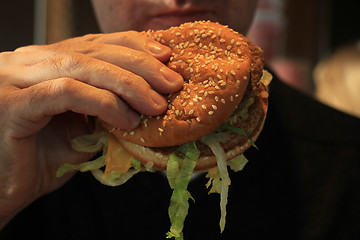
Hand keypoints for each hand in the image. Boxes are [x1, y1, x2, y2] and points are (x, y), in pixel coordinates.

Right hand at [0, 31, 182, 225]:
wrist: (4, 190)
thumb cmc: (44, 158)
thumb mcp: (83, 127)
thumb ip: (108, 110)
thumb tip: (150, 103)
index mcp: (47, 62)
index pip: (95, 43)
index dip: (133, 45)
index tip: (166, 58)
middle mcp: (30, 62)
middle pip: (93, 50)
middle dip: (140, 65)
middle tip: (172, 83)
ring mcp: (17, 78)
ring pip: (82, 66)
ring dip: (127, 84)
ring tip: (156, 105)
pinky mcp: (13, 103)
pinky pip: (66, 92)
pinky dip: (102, 103)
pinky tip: (125, 120)